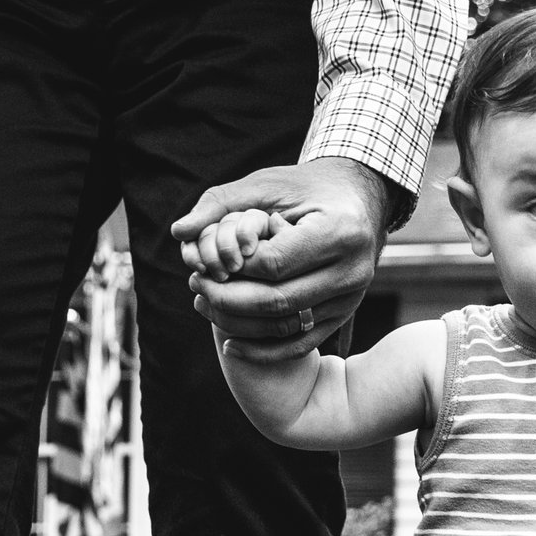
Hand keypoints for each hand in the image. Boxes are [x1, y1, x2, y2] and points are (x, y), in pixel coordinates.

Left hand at [172, 156, 392, 362]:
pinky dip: (263, 351)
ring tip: (206, 305)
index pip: (274, 263)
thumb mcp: (267, 183)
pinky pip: (300, 344)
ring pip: (286, 327)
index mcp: (341, 231)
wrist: (357, 200)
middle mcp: (352, 269)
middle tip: (196, 286)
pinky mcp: (343, 315)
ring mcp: (351, 297)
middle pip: (279, 300)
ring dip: (239, 324)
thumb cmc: (308, 188)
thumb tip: (179, 231)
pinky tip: (231, 345)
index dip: (235, 267)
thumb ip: (221, 204)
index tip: (207, 261)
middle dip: (228, 299)